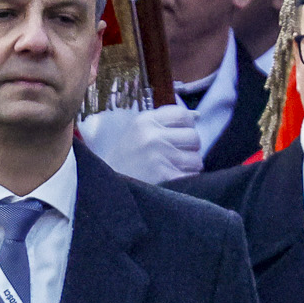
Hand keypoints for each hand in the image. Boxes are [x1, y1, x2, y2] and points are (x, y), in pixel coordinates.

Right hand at [78, 103, 203, 183]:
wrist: (105, 188)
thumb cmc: (125, 159)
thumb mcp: (137, 132)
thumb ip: (165, 122)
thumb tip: (197, 116)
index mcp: (144, 121)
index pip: (182, 114)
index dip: (188, 125)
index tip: (181, 134)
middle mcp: (152, 136)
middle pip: (194, 136)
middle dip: (190, 148)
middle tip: (177, 156)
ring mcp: (159, 156)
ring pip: (196, 159)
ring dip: (189, 167)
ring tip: (172, 169)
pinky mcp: (164, 176)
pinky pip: (191, 176)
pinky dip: (185, 180)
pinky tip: (171, 180)